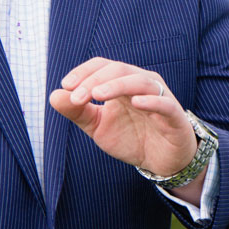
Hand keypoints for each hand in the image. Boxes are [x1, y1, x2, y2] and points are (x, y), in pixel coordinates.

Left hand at [49, 58, 197, 179]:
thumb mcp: (98, 127)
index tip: (66, 85)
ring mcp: (160, 98)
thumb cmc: (131, 138)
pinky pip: (164, 103)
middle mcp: (142, 84)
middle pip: (119, 69)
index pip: (103, 66)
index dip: (84, 71)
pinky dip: (151, 101)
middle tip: (77, 97)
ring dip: (117, 85)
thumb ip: (78, 112)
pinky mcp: (174, 116)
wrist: (161, 162)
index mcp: (123, 83)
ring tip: (98, 96)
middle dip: (95, 80)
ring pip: (140, 81)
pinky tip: (135, 103)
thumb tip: (54, 95)